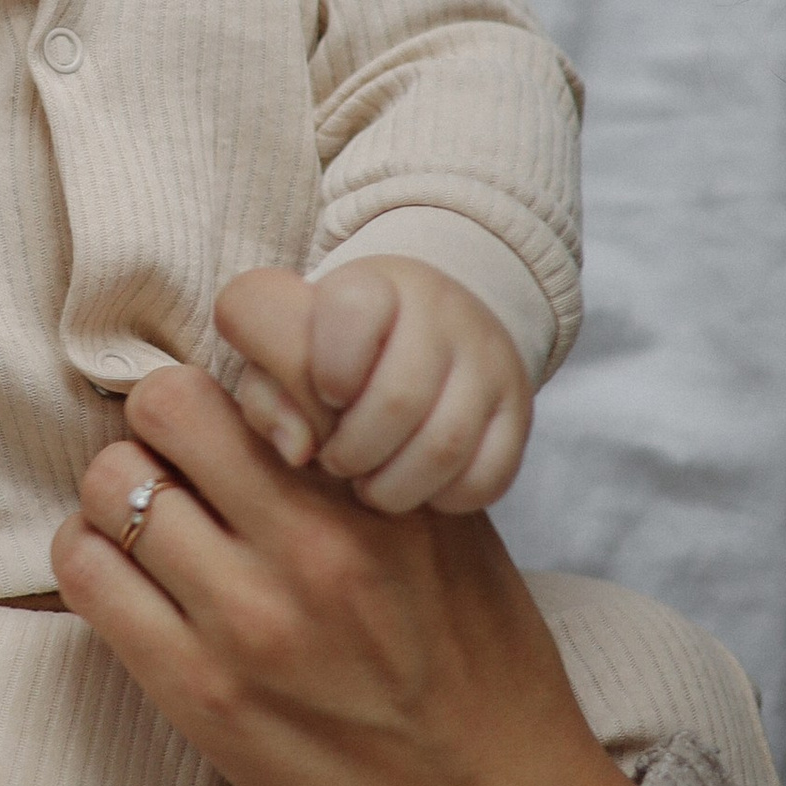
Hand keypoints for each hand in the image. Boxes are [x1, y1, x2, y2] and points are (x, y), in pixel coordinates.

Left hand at [53, 364, 633, 785]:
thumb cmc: (480, 669)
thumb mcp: (454, 534)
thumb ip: (369, 457)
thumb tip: (277, 388)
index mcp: (381, 495)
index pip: (263, 363)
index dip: (234, 372)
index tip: (236, 405)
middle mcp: (313, 544)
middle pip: (166, 405)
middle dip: (162, 419)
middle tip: (180, 457)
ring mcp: (247, 620)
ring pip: (112, 483)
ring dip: (121, 489)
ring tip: (153, 519)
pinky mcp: (195, 691)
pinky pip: (87, 573)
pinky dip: (90, 555)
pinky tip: (127, 573)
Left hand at [219, 259, 532, 514]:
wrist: (431, 330)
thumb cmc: (334, 354)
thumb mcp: (287, 353)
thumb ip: (267, 393)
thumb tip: (298, 448)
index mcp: (373, 287)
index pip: (351, 311)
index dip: (325, 369)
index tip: (323, 395)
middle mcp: (443, 314)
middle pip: (398, 399)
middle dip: (352, 451)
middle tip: (336, 461)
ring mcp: (489, 363)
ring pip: (444, 445)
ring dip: (393, 485)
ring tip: (369, 484)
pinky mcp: (518, 413)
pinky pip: (485, 477)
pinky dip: (443, 498)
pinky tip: (418, 487)